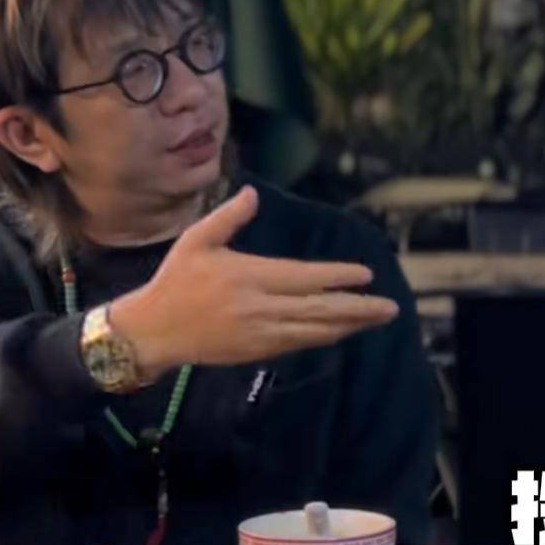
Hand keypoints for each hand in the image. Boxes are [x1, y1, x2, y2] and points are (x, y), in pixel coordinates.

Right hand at [108, 186, 398, 377]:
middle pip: (319, 308)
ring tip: (379, 318)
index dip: (337, 276)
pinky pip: (301, 343)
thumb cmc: (176, 281)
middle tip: (391, 307)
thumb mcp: (197, 241)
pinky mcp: (258, 351)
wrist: (153, 331)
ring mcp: (261, 332)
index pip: (304, 277)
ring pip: (315, 330)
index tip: (366, 274)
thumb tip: (252, 193)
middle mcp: (260, 307)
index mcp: (248, 276)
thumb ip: (228, 217)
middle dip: (359, 308)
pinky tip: (345, 329)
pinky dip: (327, 336)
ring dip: (350, 325)